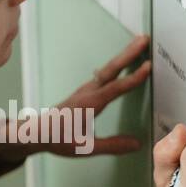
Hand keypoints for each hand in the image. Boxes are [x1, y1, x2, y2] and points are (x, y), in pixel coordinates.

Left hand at [48, 34, 150, 156]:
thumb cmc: (58, 139)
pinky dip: (117, 64)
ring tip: (139, 44)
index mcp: (89, 104)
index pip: (116, 88)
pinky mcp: (85, 91)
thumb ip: (112, 145)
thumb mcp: (85, 147)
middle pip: (112, 69)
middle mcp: (88, 92)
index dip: (134, 78)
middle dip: (129, 53)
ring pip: (108, 68)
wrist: (36, 132)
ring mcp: (85, 89)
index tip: (149, 66)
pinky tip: (121, 63)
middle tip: (145, 39)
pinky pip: (104, 73)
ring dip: (124, 55)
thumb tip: (137, 143)